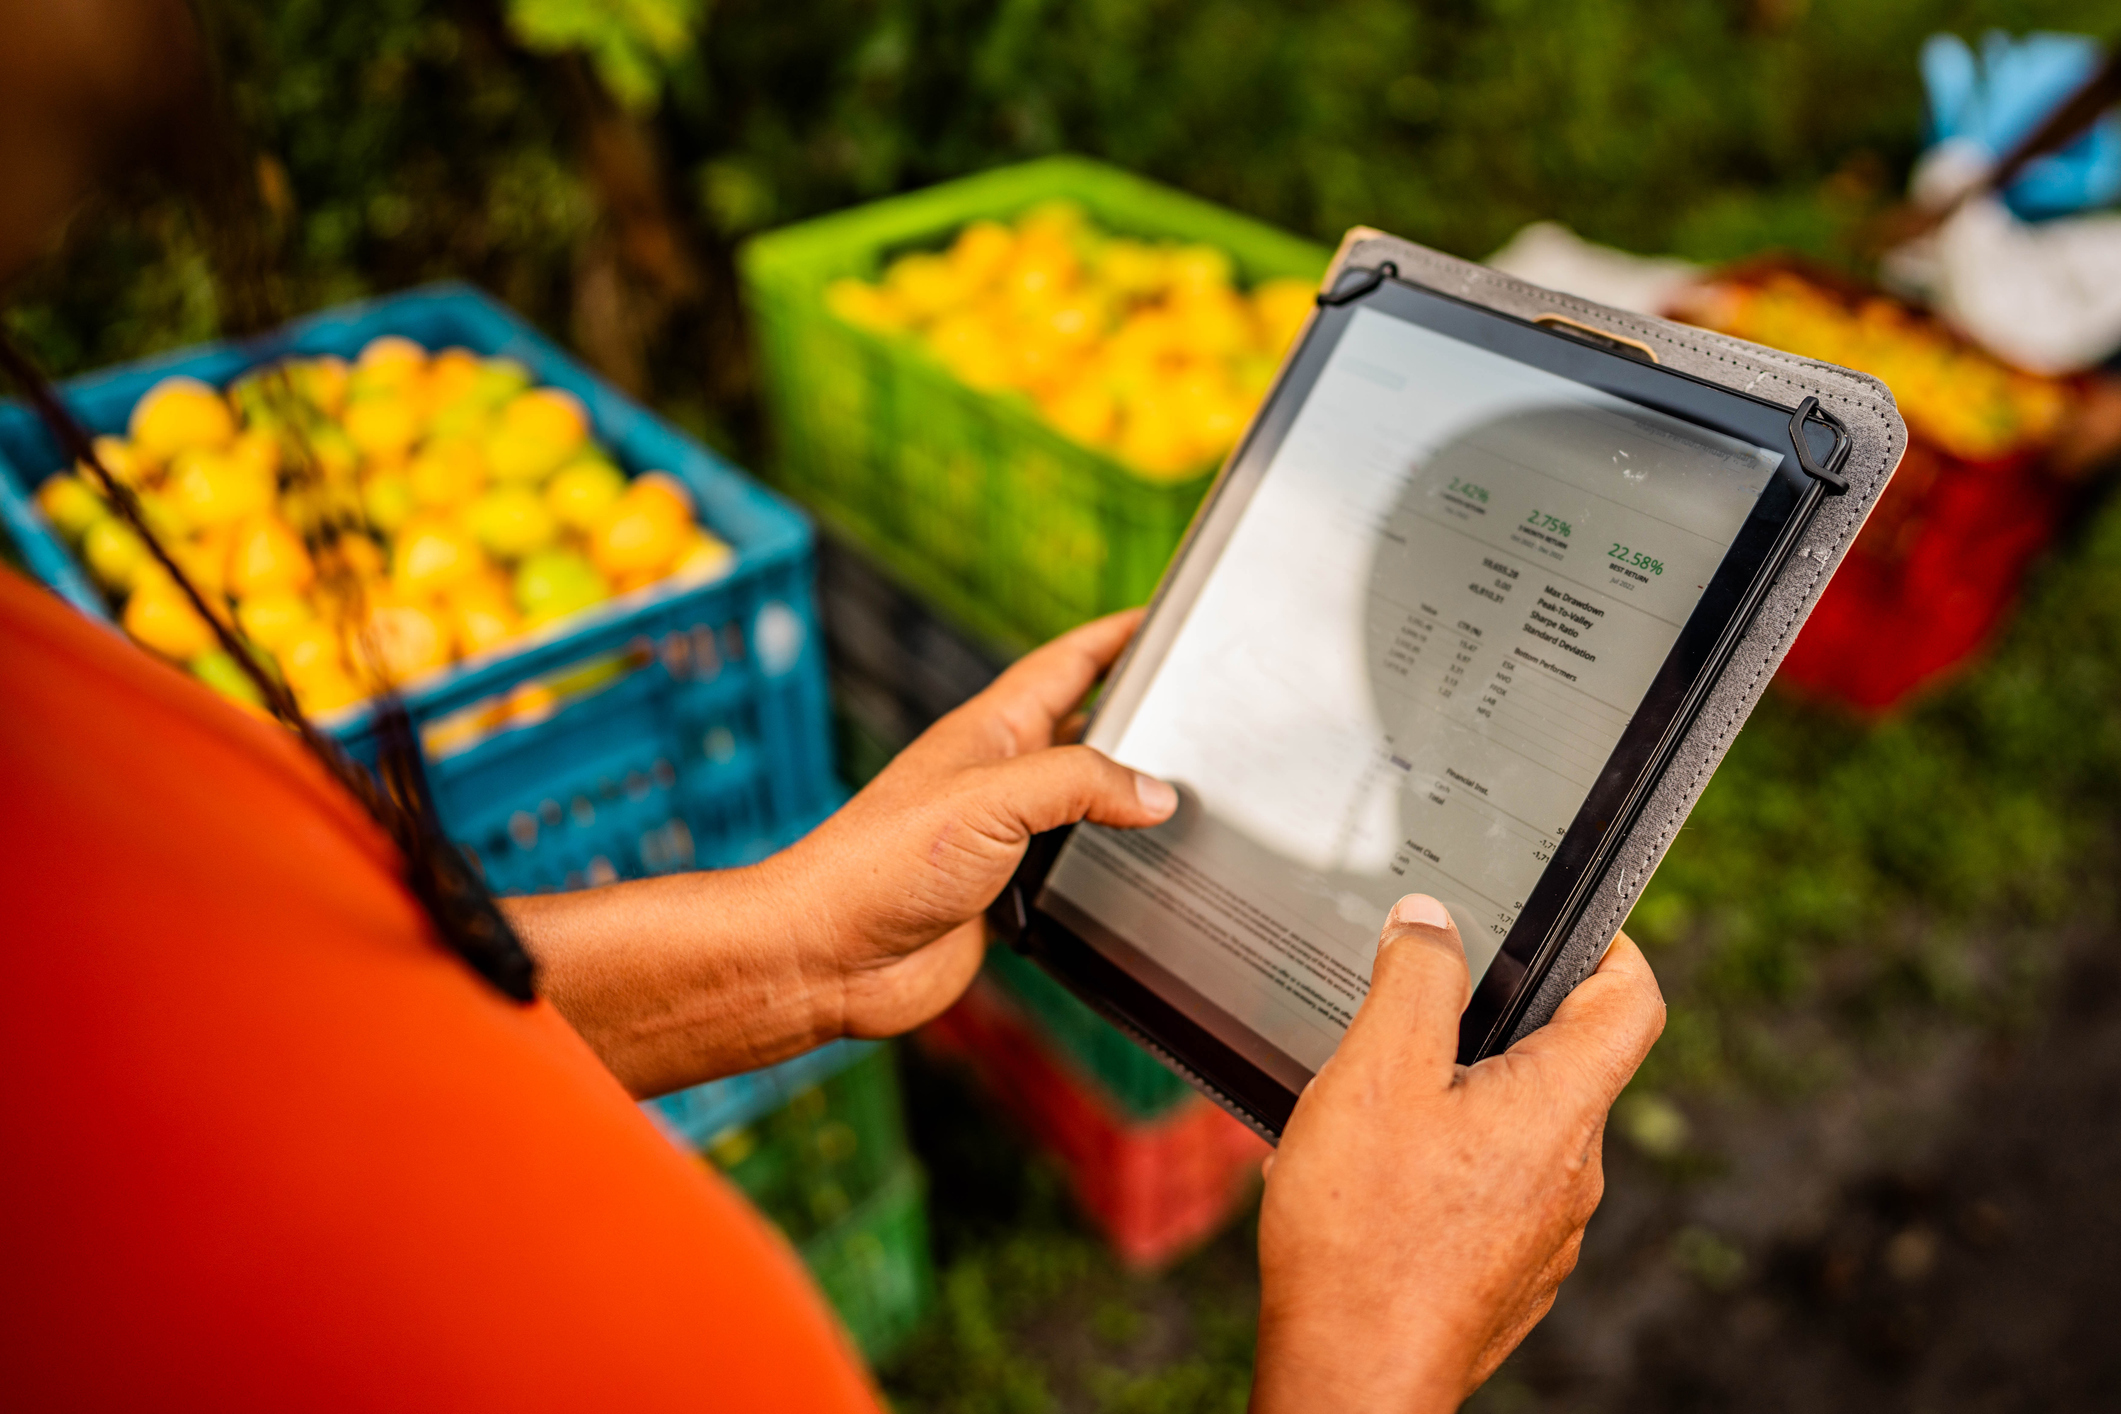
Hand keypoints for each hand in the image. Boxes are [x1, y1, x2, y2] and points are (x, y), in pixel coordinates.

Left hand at [512, 610, 1174, 1096]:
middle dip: (1138, 715)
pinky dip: (1106, 864)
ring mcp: (1000, 837)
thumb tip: (1155, 793)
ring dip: (1126, 798)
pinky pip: (1069, 868)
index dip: (1118, 637)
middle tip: (1200, 706)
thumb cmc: (880, 864)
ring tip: (1191, 791)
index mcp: (991, 731)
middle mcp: (998, 777)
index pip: (1069, 666)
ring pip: (1082, 803)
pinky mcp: (1001, 894)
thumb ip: (1079, 784)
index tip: (1168, 618)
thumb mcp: (992, 801)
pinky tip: (1140, 872)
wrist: (827, 956)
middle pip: (1084, 731)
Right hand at [1251, 895, 1664, 1413]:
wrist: (1353, 1375)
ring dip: (1462, 1100)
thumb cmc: (1367, 1228)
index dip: (1609, 942)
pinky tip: (1377, 1174)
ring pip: (1519, 1130)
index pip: (1632, 998)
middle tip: (1424, 1006)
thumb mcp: (1377, 1069)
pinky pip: (1490, 1191)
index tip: (1562, 921)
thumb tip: (1431, 921)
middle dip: (1499, 1024)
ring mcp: (1545, 1231)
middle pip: (1566, 1063)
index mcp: (1561, 1104)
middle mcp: (1573, 1171)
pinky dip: (1445, 1164)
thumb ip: (1415, 980)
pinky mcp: (1506, 1274)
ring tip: (1380, 1099)